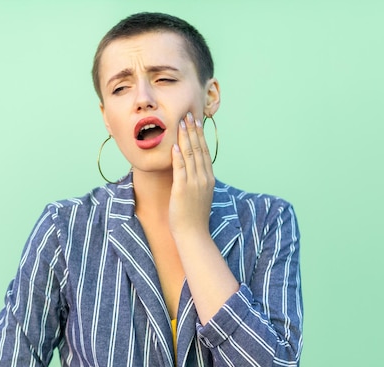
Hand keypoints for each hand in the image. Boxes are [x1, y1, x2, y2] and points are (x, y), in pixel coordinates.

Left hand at [169, 112, 214, 238]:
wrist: (194, 234)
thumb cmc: (193, 217)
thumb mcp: (199, 195)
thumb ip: (197, 181)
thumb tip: (191, 170)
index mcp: (209, 178)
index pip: (204, 152)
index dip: (199, 136)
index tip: (195, 122)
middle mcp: (204, 178)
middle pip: (198, 149)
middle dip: (193, 131)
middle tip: (188, 115)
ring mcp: (194, 183)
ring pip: (190, 155)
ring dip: (185, 138)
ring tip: (181, 123)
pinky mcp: (183, 189)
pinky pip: (181, 169)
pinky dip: (177, 156)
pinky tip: (174, 145)